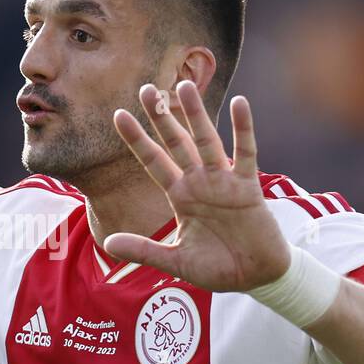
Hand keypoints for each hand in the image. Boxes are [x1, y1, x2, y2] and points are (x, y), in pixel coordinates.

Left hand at [102, 80, 290, 292]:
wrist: (255, 278)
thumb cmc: (217, 267)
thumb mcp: (175, 261)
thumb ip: (144, 250)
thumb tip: (108, 244)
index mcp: (180, 196)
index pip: (153, 162)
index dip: (137, 139)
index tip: (118, 114)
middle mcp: (199, 183)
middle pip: (176, 143)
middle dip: (162, 117)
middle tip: (146, 88)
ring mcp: (224, 182)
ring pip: (207, 141)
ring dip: (196, 114)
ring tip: (184, 85)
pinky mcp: (248, 188)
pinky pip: (246, 153)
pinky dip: (243, 129)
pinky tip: (240, 103)